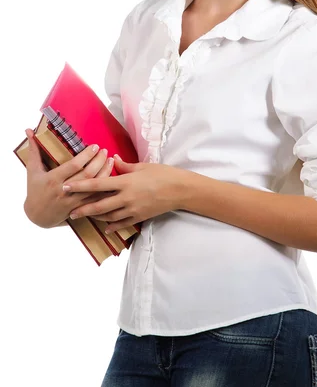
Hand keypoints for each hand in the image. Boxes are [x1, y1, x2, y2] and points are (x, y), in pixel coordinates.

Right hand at [24, 128, 114, 227]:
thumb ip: (33, 150)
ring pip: (95, 187)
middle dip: (99, 161)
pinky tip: (112, 178)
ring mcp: (73, 201)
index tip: (95, 146)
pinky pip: (97, 198)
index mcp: (53, 180)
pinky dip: (106, 188)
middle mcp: (64, 191)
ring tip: (111, 160)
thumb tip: (29, 131)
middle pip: (87, 175)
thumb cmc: (35, 190)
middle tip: (104, 151)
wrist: (37, 216)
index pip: (73, 166)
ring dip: (105, 172)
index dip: (86, 155)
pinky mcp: (80, 208)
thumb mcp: (32, 171)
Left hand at [63, 155, 186, 233]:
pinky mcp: (139, 217)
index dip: (80, 186)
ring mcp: (132, 209)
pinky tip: (105, 227)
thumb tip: (113, 159)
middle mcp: (126, 197)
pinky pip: (122, 224)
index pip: (97, 184)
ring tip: (86, 216)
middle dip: (82, 209)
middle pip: (98, 206)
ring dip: (95, 217)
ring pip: (108, 217)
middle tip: (70, 212)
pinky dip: (112, 226)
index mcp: (125, 182)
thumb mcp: (143, 166)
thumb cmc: (163, 174)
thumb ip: (125, 166)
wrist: (180, 190)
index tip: (66, 187)